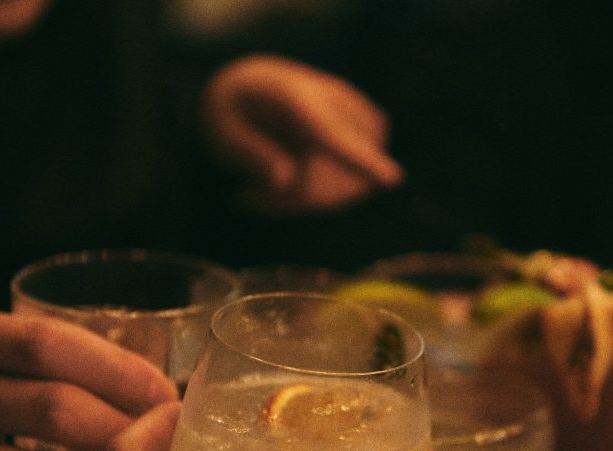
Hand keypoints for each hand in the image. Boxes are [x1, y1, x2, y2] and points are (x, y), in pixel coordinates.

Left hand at [202, 54, 403, 213]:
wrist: (256, 85)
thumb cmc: (233, 110)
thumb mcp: (221, 130)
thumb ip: (249, 153)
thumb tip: (286, 178)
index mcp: (292, 95)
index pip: (331, 133)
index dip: (360, 159)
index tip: (392, 179)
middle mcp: (334, 100)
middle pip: (334, 176)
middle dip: (295, 199)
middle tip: (244, 197)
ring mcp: (357, 118)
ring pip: (348, 188)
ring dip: (303, 202)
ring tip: (258, 191)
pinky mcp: (370, 136)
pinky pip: (354, 188)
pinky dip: (318, 199)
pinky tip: (284, 187)